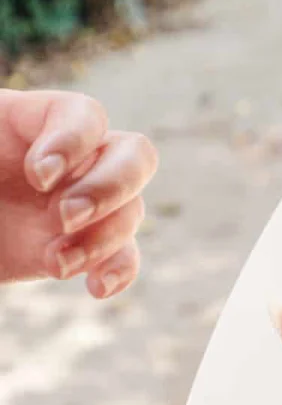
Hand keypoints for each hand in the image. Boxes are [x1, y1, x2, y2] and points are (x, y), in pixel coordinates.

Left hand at [0, 89, 155, 295]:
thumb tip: (27, 172)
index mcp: (31, 122)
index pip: (84, 115)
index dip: (74, 142)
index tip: (36, 176)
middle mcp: (70, 159)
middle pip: (132, 155)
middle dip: (109, 187)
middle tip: (64, 217)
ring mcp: (80, 202)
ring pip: (130, 208)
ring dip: (105, 237)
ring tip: (57, 265)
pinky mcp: (80, 247)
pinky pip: (122, 254)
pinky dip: (119, 269)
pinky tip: (97, 288)